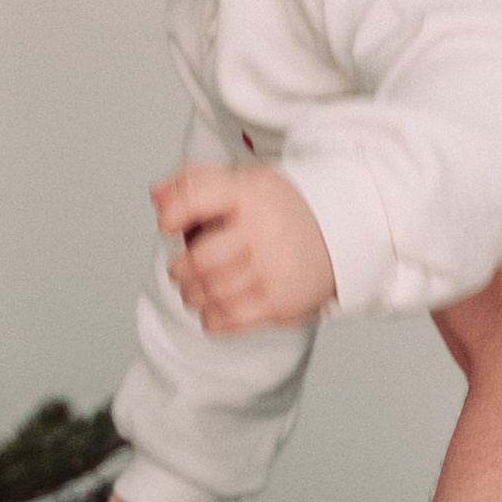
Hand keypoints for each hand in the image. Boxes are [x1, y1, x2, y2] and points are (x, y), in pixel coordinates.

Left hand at [153, 162, 336, 335]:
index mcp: (249, 193)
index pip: (196, 197)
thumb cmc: (281, 210)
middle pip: (198, 260)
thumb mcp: (243, 182)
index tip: (169, 225)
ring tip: (197, 288)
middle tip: (182, 269)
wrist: (344, 232)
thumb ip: (194, 183)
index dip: (173, 213)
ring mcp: (274, 268)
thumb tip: (157, 195)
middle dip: (180, 269)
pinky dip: (210, 317)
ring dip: (192, 294)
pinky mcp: (281, 302)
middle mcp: (263, 230)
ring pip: (209, 293)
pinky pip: (227, 319)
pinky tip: (214, 307)